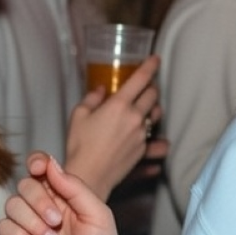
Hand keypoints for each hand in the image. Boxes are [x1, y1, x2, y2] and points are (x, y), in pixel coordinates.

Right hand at [0, 152, 125, 234]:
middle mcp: (43, 208)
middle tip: (57, 222)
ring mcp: (28, 227)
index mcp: (65, 196)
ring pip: (12, 206)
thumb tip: (50, 163)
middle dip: (38, 200)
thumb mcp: (98, 216)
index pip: (42, 169)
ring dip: (31, 222)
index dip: (37, 163)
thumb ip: (75, 188)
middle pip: (25, 185)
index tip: (39, 168)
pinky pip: (4, 229)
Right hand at [66, 55, 167, 199]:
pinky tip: (149, 134)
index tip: (155, 59)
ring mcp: (142, 135)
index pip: (140, 79)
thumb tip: (101, 89)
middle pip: (153, 96)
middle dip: (151, 87)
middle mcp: (135, 118)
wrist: (89, 175)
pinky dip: (152, 132)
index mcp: (119, 105)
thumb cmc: (79, 144)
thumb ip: (92, 98)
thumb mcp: (79, 115)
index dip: (150, 66)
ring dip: (154, 107)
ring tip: (147, 107)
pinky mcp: (143, 150)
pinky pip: (154, 137)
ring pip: (156, 115)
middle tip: (146, 85)